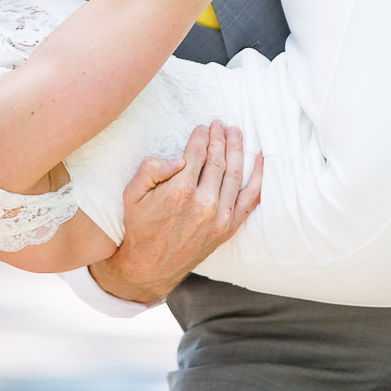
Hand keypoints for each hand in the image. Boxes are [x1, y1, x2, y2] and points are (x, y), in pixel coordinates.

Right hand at [88, 121, 262, 304]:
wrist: (151, 266)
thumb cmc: (140, 226)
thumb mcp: (132, 194)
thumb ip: (150, 169)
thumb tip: (178, 158)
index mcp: (180, 191)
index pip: (197, 153)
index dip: (201, 136)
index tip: (203, 127)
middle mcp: (204, 203)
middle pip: (218, 160)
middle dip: (220, 138)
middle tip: (220, 124)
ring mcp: (220, 217)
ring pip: (234, 174)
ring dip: (237, 150)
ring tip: (235, 133)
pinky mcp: (229, 227)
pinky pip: (250, 198)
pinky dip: (258, 176)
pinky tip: (259, 159)